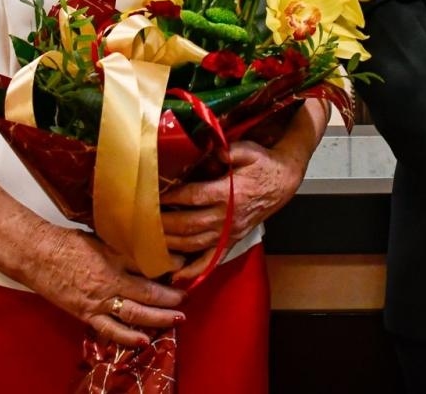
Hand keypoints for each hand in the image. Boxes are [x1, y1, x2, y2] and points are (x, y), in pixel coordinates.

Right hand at [22, 224, 186, 347]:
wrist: (38, 254)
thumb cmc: (67, 242)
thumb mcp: (102, 238)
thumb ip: (123, 248)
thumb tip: (147, 249)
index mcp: (113, 256)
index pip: (149, 263)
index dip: (170, 267)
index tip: (184, 266)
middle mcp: (109, 280)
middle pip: (147, 292)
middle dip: (170, 297)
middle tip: (185, 298)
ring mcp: (98, 299)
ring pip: (134, 313)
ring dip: (158, 318)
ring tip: (176, 319)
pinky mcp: (86, 313)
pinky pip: (110, 330)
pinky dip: (128, 337)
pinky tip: (144, 341)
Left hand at [159, 139, 304, 282]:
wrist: (284, 181)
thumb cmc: (263, 164)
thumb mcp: (249, 151)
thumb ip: (231, 150)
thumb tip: (215, 149)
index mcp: (230, 194)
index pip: (195, 197)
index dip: (173, 197)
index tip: (154, 195)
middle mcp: (228, 217)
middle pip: (190, 224)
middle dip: (164, 224)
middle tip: (142, 221)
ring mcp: (230, 232)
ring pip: (196, 244)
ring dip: (172, 245)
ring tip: (150, 241)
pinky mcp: (232, 240)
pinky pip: (211, 259)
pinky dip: (194, 270)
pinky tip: (177, 275)